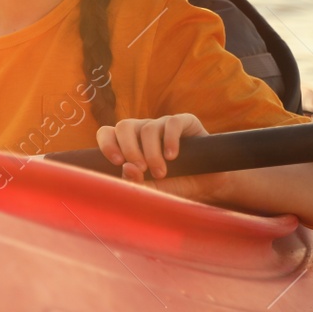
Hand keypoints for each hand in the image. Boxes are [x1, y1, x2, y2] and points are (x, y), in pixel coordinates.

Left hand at [95, 113, 233, 203]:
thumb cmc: (173, 186)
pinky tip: (172, 157)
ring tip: (161, 173)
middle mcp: (143, 130)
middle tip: (142, 170)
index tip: (117, 162)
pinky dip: (170, 140)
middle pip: (124, 126)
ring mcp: (163, 124)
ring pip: (148, 128)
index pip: (106, 132)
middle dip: (130, 149)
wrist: (205, 185)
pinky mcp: (185, 121)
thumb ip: (135, 183)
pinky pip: (172, 123)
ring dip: (152, 153)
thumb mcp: (151, 190)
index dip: (107, 144)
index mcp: (128, 143)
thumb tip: (126, 167)